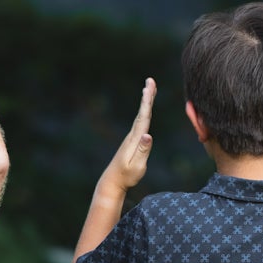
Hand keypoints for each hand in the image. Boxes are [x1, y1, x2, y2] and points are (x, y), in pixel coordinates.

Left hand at [101, 78, 155, 192]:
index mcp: (135, 139)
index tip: (148, 88)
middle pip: (142, 112)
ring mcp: (132, 138)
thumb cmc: (126, 176)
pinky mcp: (132, 141)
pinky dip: (144, 112)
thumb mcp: (136, 166)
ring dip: (146, 102)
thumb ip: (143, 150)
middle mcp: (132, 135)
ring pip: (141, 116)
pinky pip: (140, 122)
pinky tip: (146, 110)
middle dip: (147, 96)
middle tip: (150, 80)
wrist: (112, 182)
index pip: (143, 118)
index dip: (146, 102)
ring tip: (149, 89)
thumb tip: (148, 134)